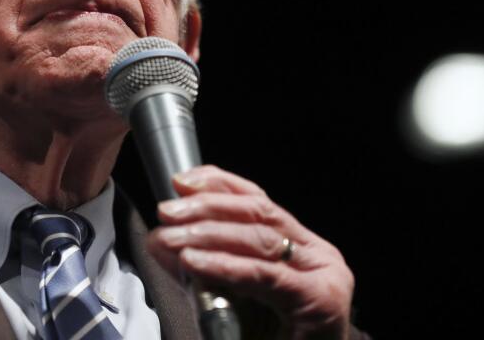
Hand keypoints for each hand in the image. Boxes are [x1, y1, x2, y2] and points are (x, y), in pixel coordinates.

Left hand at [146, 165, 354, 339]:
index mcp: (302, 248)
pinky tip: (193, 262)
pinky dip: (225, 265)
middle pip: (258, 211)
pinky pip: (264, 275)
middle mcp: (318, 255)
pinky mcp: (320, 301)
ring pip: (260, 238)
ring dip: (208, 233)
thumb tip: (159, 241)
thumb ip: (203, 266)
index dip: (218, 185)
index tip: (179, 182)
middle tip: (166, 212)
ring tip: (170, 238)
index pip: (258, 201)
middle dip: (206, 206)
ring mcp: (323, 276)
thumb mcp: (231, 297)